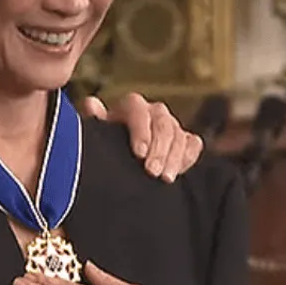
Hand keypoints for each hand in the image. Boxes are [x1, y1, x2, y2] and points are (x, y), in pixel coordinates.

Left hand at [81, 93, 201, 181]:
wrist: (120, 159)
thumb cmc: (105, 145)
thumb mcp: (96, 134)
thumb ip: (94, 119)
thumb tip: (92, 105)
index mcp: (130, 106)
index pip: (138, 110)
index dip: (140, 131)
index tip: (139, 153)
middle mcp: (153, 112)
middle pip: (162, 124)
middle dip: (159, 150)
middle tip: (152, 172)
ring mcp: (171, 125)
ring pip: (179, 135)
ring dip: (174, 158)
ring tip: (165, 178)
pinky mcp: (185, 140)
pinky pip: (193, 144)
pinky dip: (188, 157)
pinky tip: (178, 172)